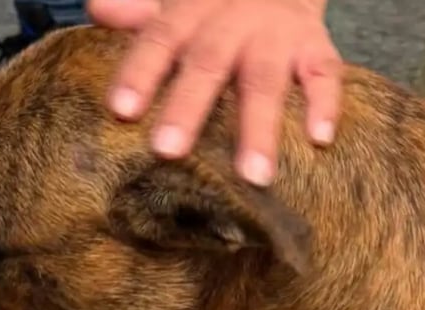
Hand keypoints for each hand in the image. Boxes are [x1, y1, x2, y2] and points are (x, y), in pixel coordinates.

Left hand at [87, 0, 341, 185]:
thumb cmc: (215, 8)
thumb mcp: (177, 2)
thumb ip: (140, 11)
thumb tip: (98, 8)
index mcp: (190, 13)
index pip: (158, 39)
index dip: (139, 73)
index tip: (120, 111)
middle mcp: (232, 23)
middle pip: (208, 64)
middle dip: (188, 108)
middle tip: (168, 152)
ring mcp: (275, 36)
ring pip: (265, 81)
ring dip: (259, 128)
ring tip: (253, 177)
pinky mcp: (314, 47)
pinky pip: (324, 73)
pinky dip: (325, 105)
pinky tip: (320, 139)